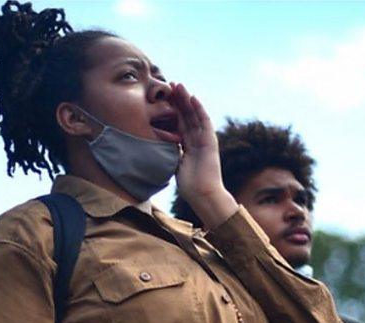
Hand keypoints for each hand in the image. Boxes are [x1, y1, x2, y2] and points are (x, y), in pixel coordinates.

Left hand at [168, 83, 236, 229]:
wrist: (203, 195)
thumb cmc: (190, 186)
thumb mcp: (174, 166)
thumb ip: (169, 155)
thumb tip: (154, 149)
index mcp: (188, 146)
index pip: (179, 123)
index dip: (171, 110)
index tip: (162, 98)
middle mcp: (197, 140)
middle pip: (186, 115)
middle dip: (178, 100)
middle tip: (169, 85)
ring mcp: (205, 139)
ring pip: (194, 114)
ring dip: (187, 99)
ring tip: (178, 85)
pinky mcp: (211, 141)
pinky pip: (204, 121)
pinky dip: (199, 109)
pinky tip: (192, 97)